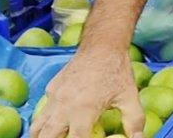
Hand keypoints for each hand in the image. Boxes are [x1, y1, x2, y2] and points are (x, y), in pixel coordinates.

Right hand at [30, 45, 144, 137]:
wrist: (101, 45)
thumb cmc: (117, 71)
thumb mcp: (129, 96)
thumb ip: (134, 121)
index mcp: (83, 111)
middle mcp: (64, 106)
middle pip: (48, 136)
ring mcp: (54, 96)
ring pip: (38, 125)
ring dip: (42, 135)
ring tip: (51, 137)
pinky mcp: (51, 88)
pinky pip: (43, 109)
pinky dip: (45, 119)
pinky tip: (56, 121)